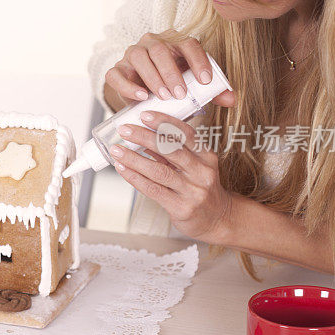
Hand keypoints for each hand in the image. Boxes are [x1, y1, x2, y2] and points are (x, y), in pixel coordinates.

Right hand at [105, 30, 235, 106]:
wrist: (143, 96)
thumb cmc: (172, 88)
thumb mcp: (192, 88)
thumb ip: (212, 93)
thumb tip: (232, 99)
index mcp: (175, 43)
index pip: (188, 44)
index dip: (198, 61)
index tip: (206, 81)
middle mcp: (152, 43)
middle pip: (160, 49)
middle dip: (171, 72)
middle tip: (180, 93)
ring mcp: (132, 55)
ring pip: (139, 57)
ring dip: (152, 77)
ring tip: (163, 96)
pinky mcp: (116, 70)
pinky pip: (117, 74)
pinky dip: (127, 86)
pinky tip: (140, 97)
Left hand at [108, 111, 233, 241]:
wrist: (217, 219)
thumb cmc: (199, 188)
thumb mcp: (194, 166)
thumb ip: (172, 152)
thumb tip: (142, 135)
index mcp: (206, 156)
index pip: (186, 134)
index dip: (164, 122)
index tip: (144, 114)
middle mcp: (202, 172)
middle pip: (171, 150)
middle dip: (144, 137)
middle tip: (124, 130)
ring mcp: (193, 191)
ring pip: (159, 171)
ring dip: (134, 159)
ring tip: (117, 150)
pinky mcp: (182, 208)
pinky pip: (153, 189)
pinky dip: (135, 178)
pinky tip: (123, 169)